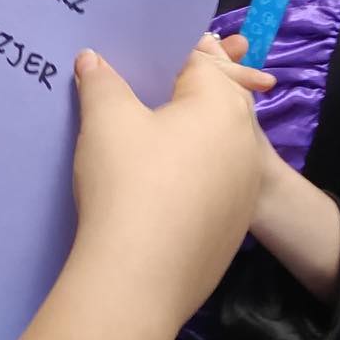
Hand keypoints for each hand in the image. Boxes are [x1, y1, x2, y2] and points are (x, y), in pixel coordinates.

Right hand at [72, 48, 267, 320]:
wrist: (140, 280)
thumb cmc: (127, 183)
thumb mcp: (105, 120)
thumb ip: (101, 81)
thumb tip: (93, 59)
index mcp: (222, 104)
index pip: (196, 63)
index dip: (160, 60)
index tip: (132, 65)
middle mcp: (246, 142)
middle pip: (213, 103)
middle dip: (179, 98)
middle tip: (139, 101)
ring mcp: (245, 188)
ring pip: (215, 147)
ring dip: (187, 142)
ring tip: (144, 147)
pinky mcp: (235, 227)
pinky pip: (213, 188)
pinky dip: (189, 182)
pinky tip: (156, 194)